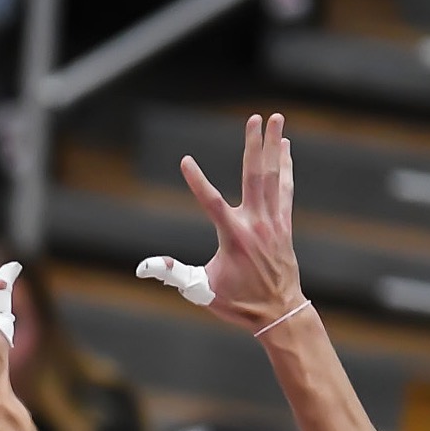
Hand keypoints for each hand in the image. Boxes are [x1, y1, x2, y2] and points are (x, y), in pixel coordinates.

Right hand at [138, 112, 306, 333]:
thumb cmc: (236, 302)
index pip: (210, 201)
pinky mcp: (284, 224)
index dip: (196, 180)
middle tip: (255, 118)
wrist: (278, 312)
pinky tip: (285, 150)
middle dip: (253, 144)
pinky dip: (285, 167)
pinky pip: (284, 189)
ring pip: (273, 176)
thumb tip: (144, 266)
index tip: (186, 160)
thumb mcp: (199, 290)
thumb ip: (173, 273)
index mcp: (233, 236)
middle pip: (254, 175)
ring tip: (276, 119)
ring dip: (274, 146)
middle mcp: (256, 223)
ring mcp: (273, 222)